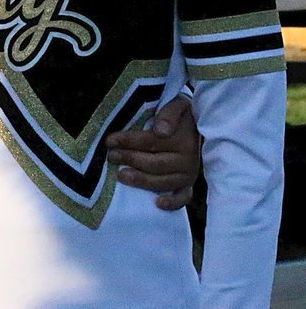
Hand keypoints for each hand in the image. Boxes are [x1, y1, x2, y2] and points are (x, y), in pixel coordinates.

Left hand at [105, 95, 199, 210]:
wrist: (198, 124)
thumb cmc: (181, 114)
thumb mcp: (176, 105)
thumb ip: (168, 114)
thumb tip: (160, 131)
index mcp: (184, 140)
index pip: (150, 142)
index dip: (128, 141)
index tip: (110, 141)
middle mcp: (188, 160)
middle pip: (154, 164)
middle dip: (129, 159)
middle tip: (111, 156)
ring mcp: (189, 174)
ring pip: (163, 182)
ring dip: (141, 181)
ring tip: (121, 175)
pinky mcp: (189, 184)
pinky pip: (183, 197)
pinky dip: (172, 203)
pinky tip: (157, 203)